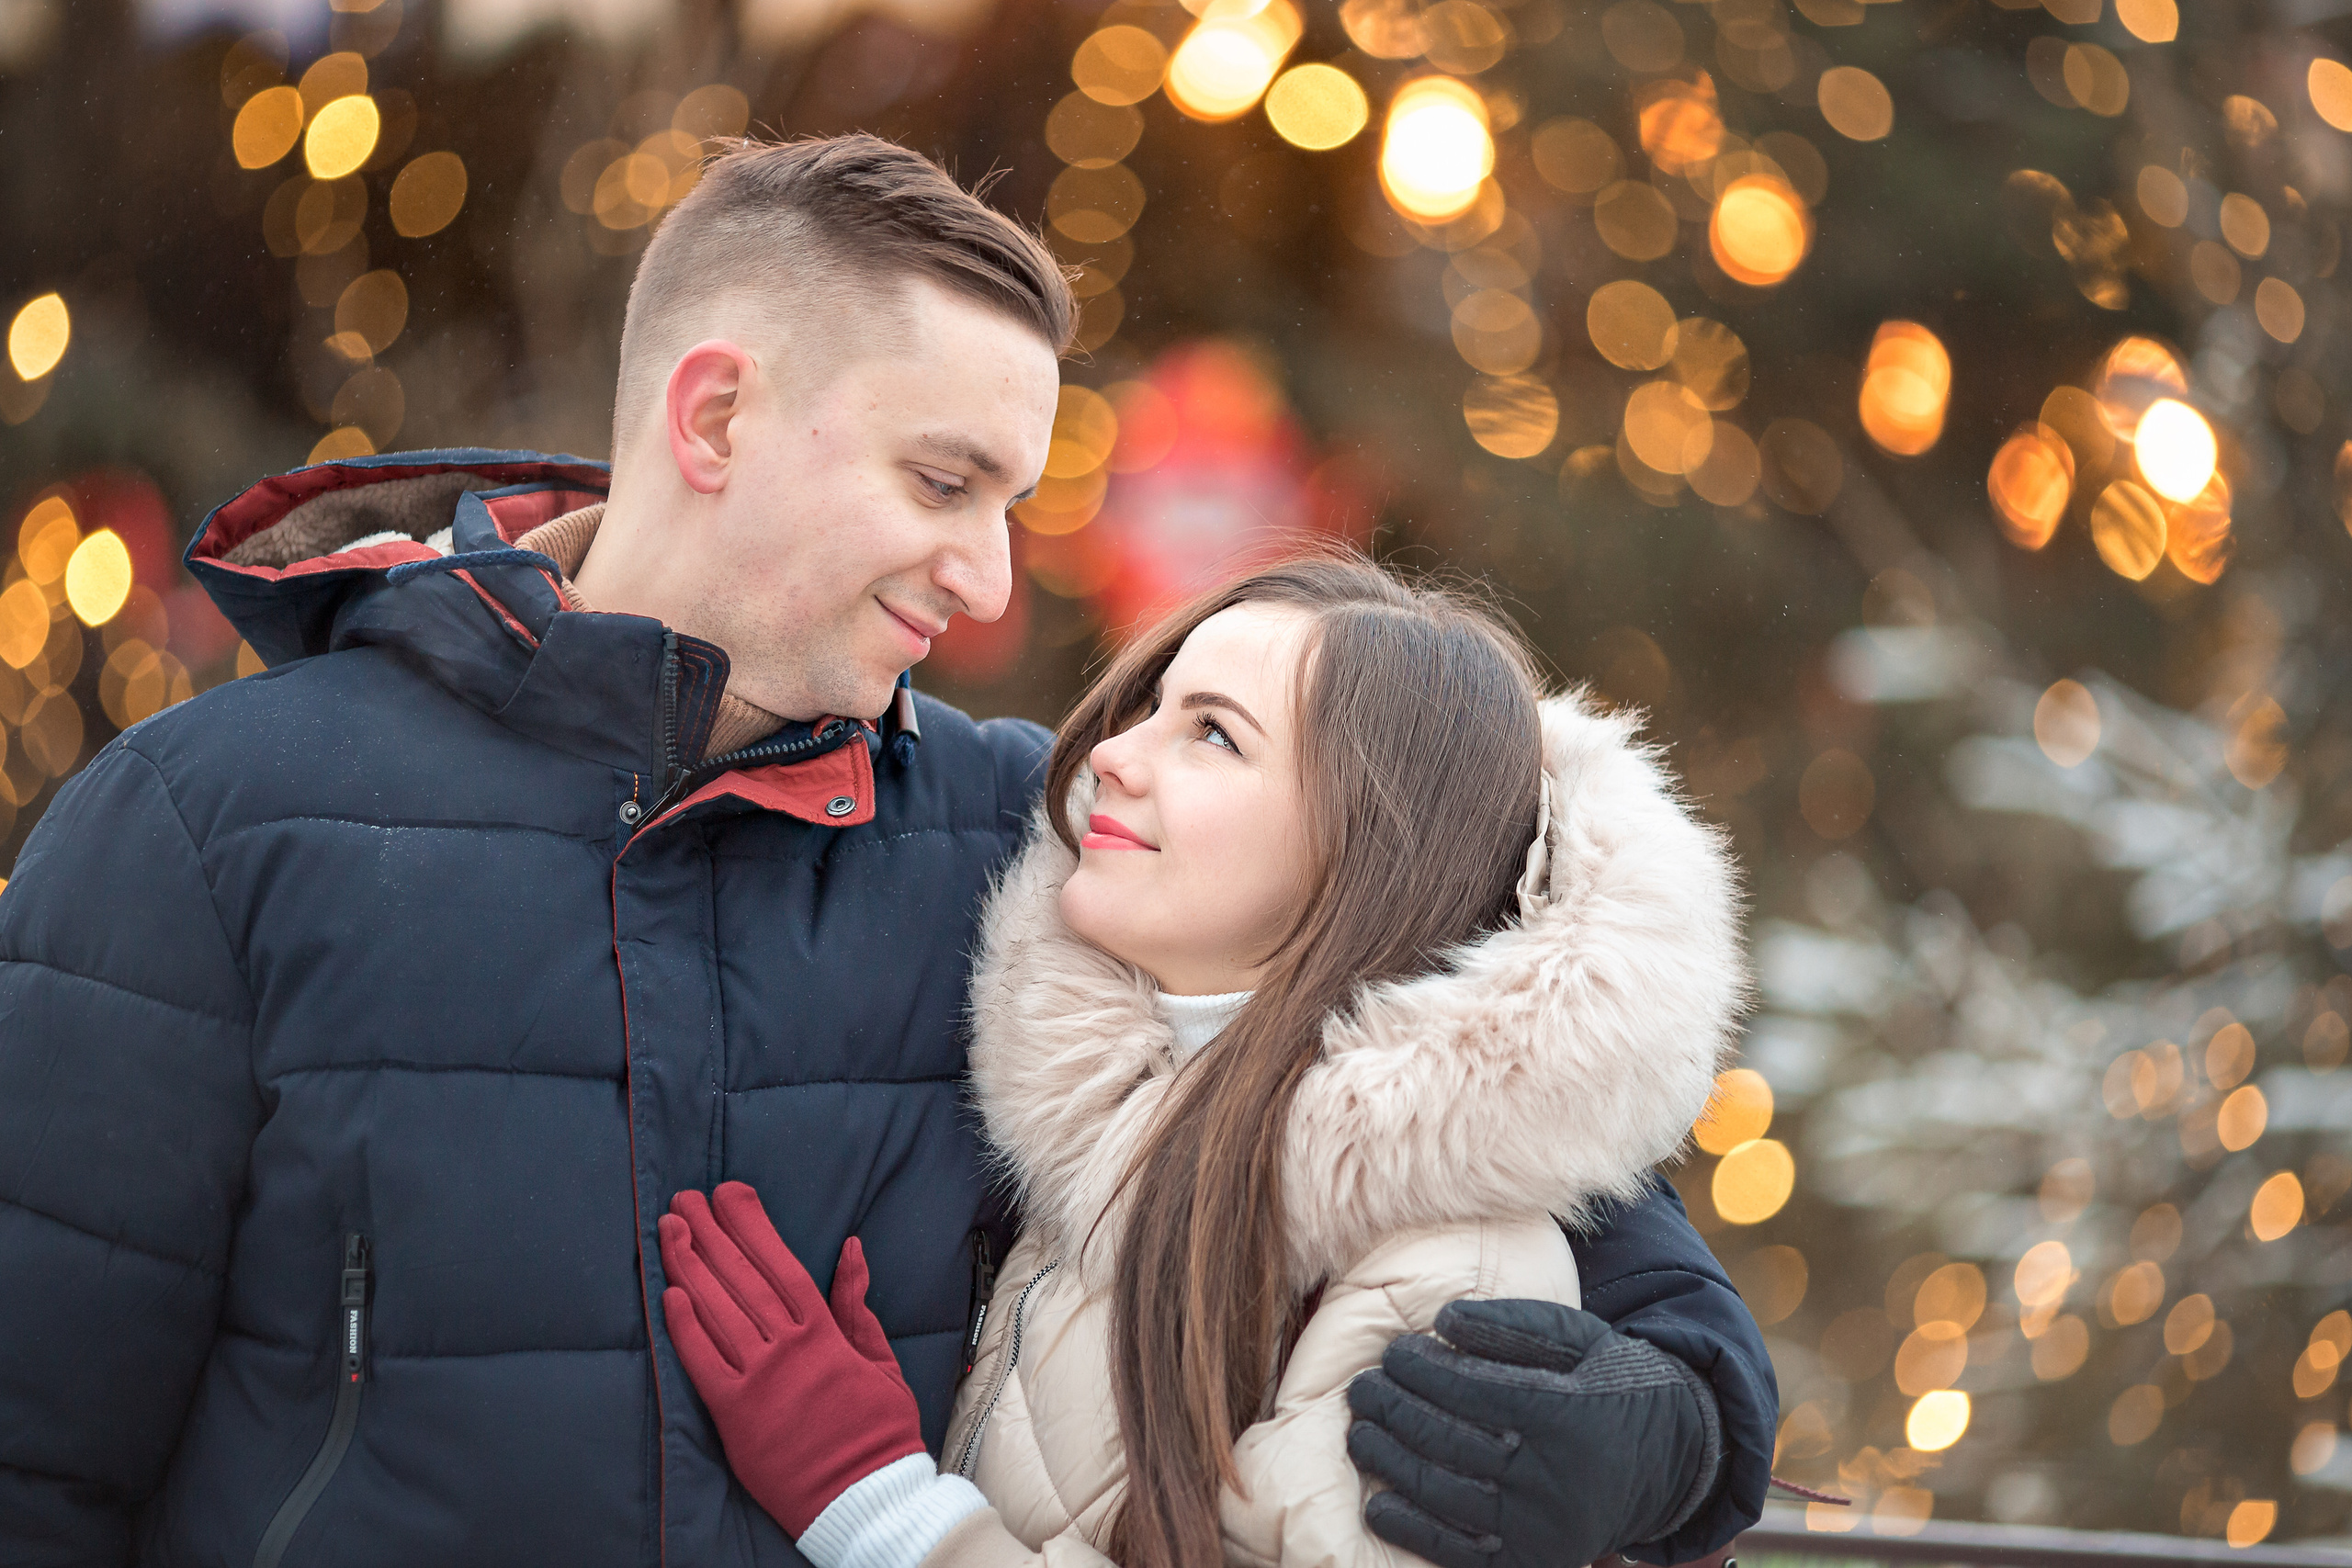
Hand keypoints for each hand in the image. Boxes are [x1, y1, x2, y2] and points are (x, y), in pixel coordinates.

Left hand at [659, 1182, 927, 1534]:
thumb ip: (856, 1304)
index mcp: (825, 1333)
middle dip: (710, 1232)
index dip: (751, 1225)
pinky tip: (670, 1294)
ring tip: (668, 1229)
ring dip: (690, 1266)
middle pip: (742, 1278)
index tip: (728, 1194)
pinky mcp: (736, 1417)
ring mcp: (760, 1381)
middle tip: (684, 1199)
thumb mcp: (879, 1358)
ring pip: (718, 1311)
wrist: (867, 1496)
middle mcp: (789, 1349)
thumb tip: (851, 1250)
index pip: (780, 1264)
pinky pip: (703, 1363)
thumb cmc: (878, 1429)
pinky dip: (686, 1328)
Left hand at [1347, 1299, 1716, 1567]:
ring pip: (1447, 1495)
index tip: (1392, 1352)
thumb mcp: (1579, 1337)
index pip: (1473, 1390)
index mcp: (1567, 1414)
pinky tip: (1380, 1502)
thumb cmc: (1612, 1382)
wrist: (1672, 1459)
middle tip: (1362, 1390)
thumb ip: (1514, 1323)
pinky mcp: (1535, 1560)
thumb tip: (1443, 1320)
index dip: (1422, 1370)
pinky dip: (1415, 1529)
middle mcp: (1554, 1478)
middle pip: (1451, 1441)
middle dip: (1396, 1411)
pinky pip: (1461, 1551)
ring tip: (1361, 1433)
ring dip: (1392, 1463)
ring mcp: (1543, 1527)